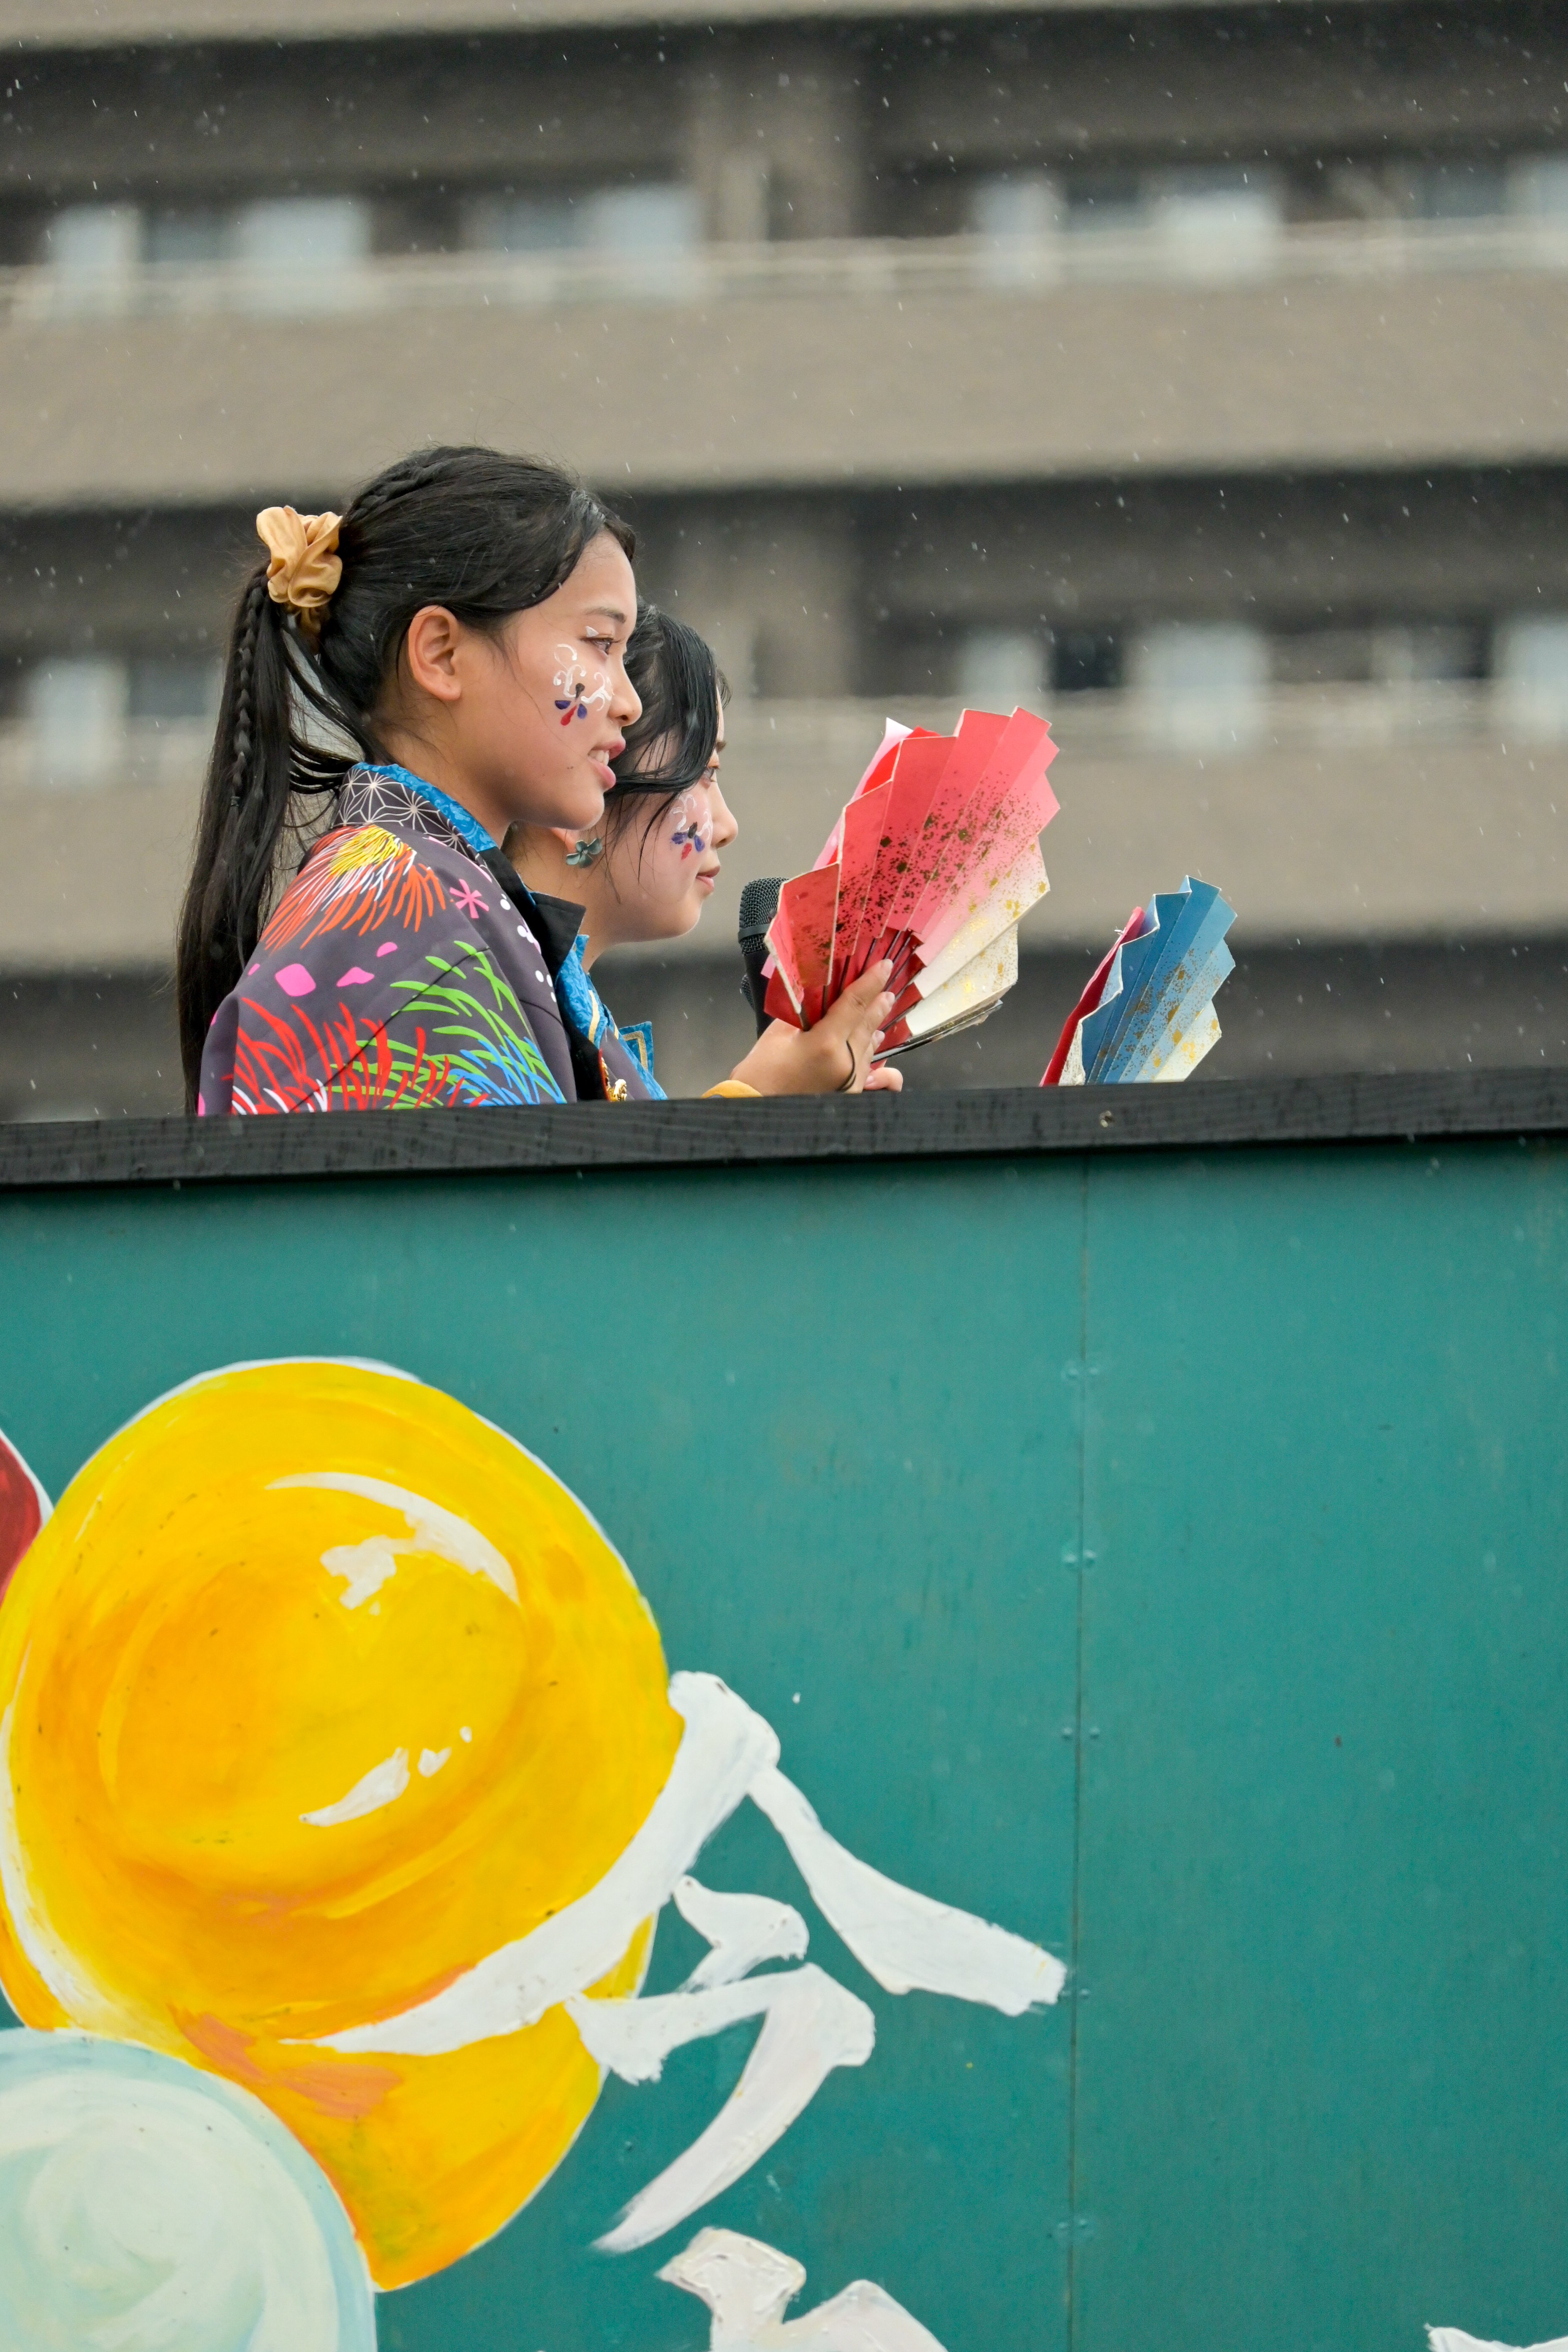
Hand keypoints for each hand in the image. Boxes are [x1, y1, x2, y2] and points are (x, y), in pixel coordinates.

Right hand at [727, 963, 901, 1095]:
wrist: (755, 1109)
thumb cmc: (761, 1072)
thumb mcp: (779, 1033)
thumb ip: (804, 1013)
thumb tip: (819, 997)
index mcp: (826, 1043)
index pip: (856, 1004)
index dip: (871, 982)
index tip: (885, 967)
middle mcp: (846, 1063)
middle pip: (868, 1025)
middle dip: (879, 1005)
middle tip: (888, 991)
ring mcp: (851, 1083)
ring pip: (869, 1048)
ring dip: (874, 1029)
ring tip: (878, 1013)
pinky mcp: (850, 1096)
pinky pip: (866, 1068)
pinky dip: (867, 1052)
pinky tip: (869, 1043)